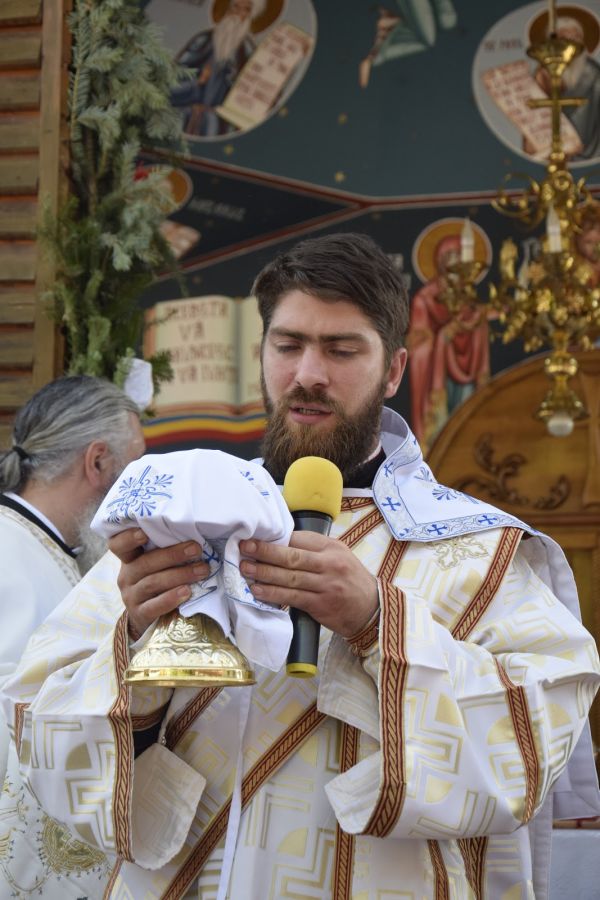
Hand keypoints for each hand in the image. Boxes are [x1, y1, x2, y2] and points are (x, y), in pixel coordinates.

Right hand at [108, 529, 209, 640]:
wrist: (149, 620)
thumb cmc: (158, 582)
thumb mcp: (156, 565)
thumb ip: (165, 551)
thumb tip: (194, 538)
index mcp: (129, 559)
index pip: (118, 545)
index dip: (128, 538)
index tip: (144, 532)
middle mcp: (127, 576)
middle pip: (145, 562)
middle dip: (173, 554)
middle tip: (196, 549)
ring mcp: (131, 596)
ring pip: (153, 582)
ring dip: (180, 574)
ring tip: (202, 570)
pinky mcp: (140, 614)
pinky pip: (154, 606)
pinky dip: (171, 598)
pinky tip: (187, 591)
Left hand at [239, 533, 378, 638]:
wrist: (370, 608)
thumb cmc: (349, 579)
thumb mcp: (339, 556)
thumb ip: (314, 550)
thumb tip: (280, 544)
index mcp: (331, 547)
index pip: (299, 538)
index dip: (276, 538)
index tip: (256, 536)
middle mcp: (329, 564)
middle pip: (292, 556)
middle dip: (265, 551)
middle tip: (244, 547)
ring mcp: (325, 585)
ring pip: (289, 577)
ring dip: (264, 572)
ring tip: (245, 568)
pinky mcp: (320, 604)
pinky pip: (292, 597)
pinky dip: (273, 593)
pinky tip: (258, 590)